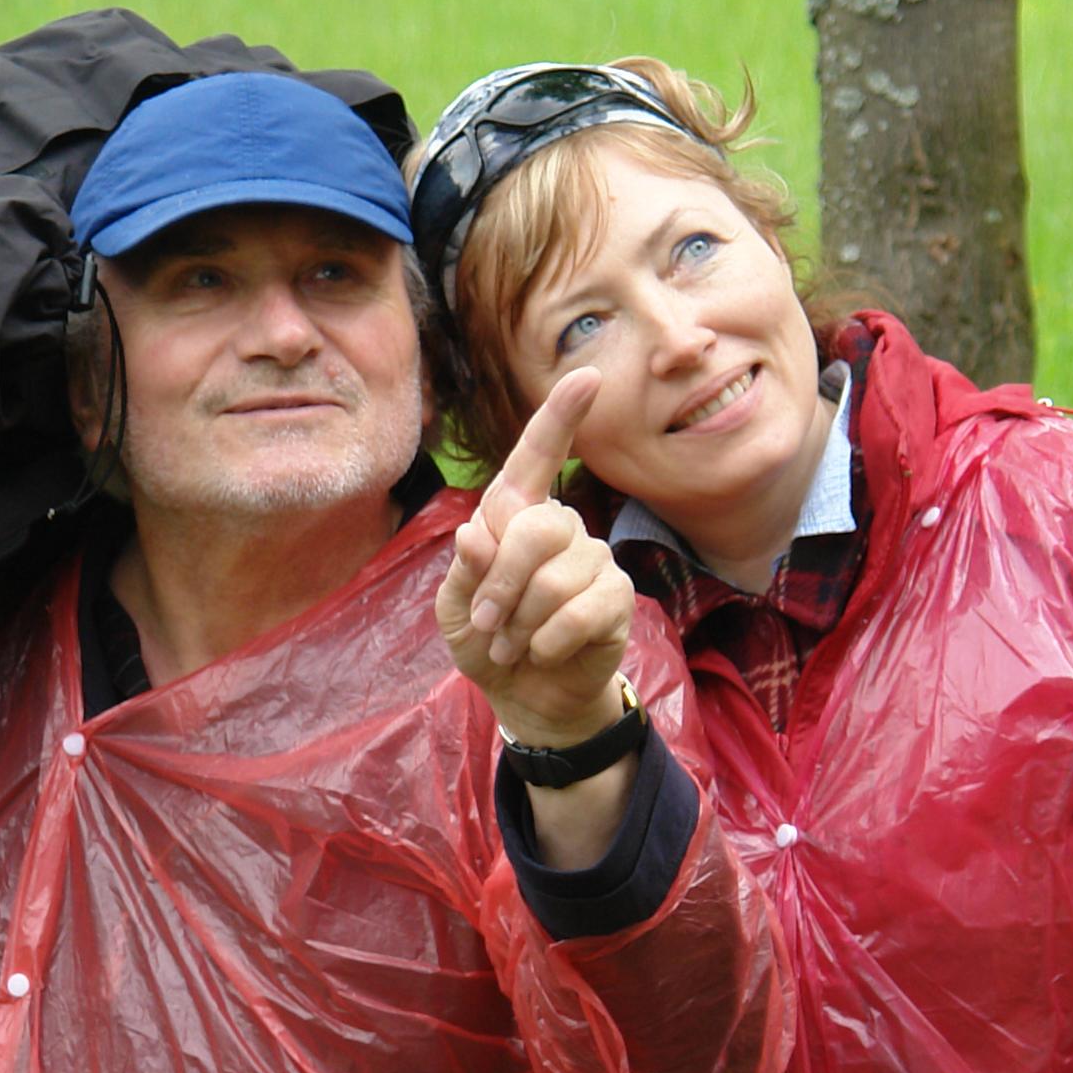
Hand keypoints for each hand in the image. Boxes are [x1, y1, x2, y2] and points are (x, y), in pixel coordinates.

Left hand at [437, 373, 631, 747]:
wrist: (527, 696)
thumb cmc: (488, 642)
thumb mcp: (456, 610)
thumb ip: (464, 572)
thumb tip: (474, 534)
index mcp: (516, 515)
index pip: (537, 456)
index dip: (560, 416)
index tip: (588, 376)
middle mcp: (560, 527)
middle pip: (538, 527)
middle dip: (502, 584)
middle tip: (488, 625)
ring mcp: (593, 560)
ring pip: (555, 577)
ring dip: (521, 622)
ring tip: (514, 645)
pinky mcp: (616, 598)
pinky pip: (581, 610)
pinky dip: (548, 640)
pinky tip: (543, 651)